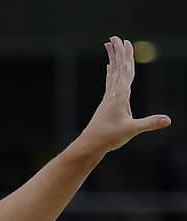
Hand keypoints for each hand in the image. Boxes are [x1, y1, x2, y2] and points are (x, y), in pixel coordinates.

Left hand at [79, 36, 170, 153]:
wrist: (90, 145)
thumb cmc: (109, 137)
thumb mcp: (132, 130)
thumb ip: (150, 123)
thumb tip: (168, 120)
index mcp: (120, 96)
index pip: (125, 72)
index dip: (127, 57)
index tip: (126, 43)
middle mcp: (113, 94)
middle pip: (118, 68)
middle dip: (119, 53)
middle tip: (116, 37)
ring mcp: (109, 98)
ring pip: (112, 73)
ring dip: (113, 58)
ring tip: (110, 45)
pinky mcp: (107, 103)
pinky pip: (110, 82)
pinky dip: (111, 72)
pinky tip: (109, 67)